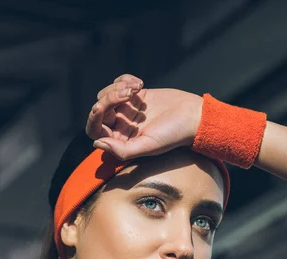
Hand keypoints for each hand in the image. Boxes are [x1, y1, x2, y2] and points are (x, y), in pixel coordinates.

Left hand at [85, 74, 202, 160]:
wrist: (192, 116)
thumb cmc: (172, 136)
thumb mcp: (147, 146)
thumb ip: (122, 150)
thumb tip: (97, 143)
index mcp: (121, 142)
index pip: (95, 130)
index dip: (94, 117)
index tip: (101, 106)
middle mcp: (121, 127)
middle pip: (100, 109)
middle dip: (109, 98)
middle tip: (128, 93)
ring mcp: (127, 110)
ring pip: (106, 94)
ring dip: (118, 87)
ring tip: (136, 88)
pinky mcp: (135, 95)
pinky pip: (118, 83)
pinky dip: (125, 80)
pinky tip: (140, 83)